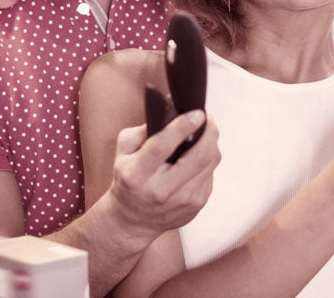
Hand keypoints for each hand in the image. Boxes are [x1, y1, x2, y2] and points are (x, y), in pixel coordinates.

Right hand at [107, 110, 220, 238]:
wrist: (132, 221)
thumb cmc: (127, 179)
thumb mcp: (124, 152)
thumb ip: (144, 130)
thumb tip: (174, 113)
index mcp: (137, 175)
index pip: (162, 147)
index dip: (183, 127)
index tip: (197, 113)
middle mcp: (161, 191)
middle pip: (199, 156)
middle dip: (209, 132)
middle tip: (207, 118)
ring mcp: (183, 201)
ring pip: (210, 163)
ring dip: (210, 143)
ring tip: (202, 134)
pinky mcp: (197, 205)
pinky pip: (210, 174)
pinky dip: (206, 160)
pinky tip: (195, 158)